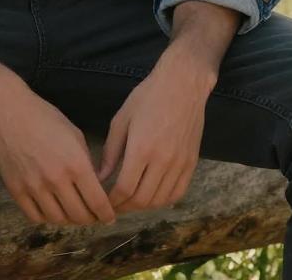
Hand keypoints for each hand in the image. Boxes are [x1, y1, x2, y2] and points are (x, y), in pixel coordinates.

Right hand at [0, 85, 116, 226]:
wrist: (8, 111)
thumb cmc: (44, 117)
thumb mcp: (74, 134)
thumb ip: (86, 162)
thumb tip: (94, 185)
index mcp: (76, 163)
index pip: (97, 202)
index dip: (106, 214)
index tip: (109, 217)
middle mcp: (56, 179)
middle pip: (79, 216)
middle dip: (90, 219)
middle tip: (92, 216)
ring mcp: (34, 187)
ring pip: (58, 219)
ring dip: (69, 220)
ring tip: (72, 213)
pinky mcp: (16, 191)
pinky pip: (35, 217)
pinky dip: (47, 217)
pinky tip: (51, 210)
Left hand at [97, 55, 209, 213]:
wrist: (182, 84)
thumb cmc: (147, 97)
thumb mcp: (121, 119)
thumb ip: (111, 151)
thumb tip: (100, 177)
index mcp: (142, 148)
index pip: (125, 188)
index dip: (112, 200)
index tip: (103, 200)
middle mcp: (163, 160)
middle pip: (141, 199)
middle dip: (124, 206)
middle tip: (114, 205)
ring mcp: (179, 164)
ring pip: (159, 200)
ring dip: (143, 206)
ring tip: (130, 201)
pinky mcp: (191, 163)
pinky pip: (177, 193)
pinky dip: (163, 201)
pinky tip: (152, 196)